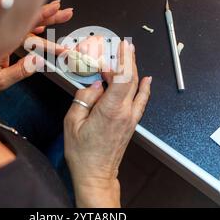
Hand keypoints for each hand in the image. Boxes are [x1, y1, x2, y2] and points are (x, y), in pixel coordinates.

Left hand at [0, 0, 72, 95]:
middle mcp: (3, 35)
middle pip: (30, 21)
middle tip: (66, 12)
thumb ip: (18, 71)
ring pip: (26, 23)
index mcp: (2, 42)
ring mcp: (4, 36)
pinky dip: (32, 26)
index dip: (46, 27)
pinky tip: (41, 27)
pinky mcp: (3, 39)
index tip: (59, 26)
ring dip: (43, 18)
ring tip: (59, 12)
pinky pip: (20, 29)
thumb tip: (37, 62)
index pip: (29, 32)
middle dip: (49, 15)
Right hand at [64, 41, 151, 207]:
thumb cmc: (82, 152)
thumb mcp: (72, 122)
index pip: (121, 78)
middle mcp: (125, 112)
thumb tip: (94, 85)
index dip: (123, 59)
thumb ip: (83, 99)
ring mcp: (131, 118)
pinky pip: (141, 100)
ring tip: (130, 54)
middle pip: (131, 79)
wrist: (96, 174)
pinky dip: (144, 87)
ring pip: (136, 87)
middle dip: (128, 59)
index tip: (122, 46)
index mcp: (110, 110)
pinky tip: (146, 78)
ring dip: (134, 69)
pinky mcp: (131, 122)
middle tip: (124, 45)